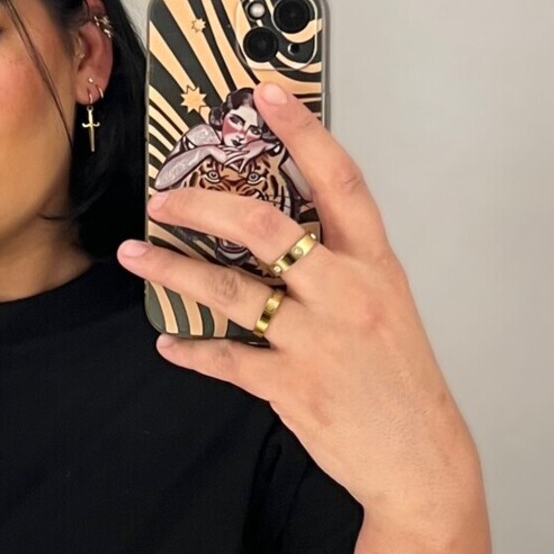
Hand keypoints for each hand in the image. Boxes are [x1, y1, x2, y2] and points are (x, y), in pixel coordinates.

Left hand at [117, 82, 481, 535]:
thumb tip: (281, 236)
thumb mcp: (384, 306)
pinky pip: (225, 359)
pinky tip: (167, 341)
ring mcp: (316, 340)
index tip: (264, 96)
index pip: (340, 181)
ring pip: (230, 292)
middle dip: (204, 206)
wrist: (419, 457)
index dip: (303, 132)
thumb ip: (339, 268)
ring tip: (135, 254)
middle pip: (265, 229)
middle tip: (163, 197)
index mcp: (374, 265)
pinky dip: (191, 350)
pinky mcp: (291, 386)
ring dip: (173, 270)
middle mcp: (345, 293)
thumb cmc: (398, 379)